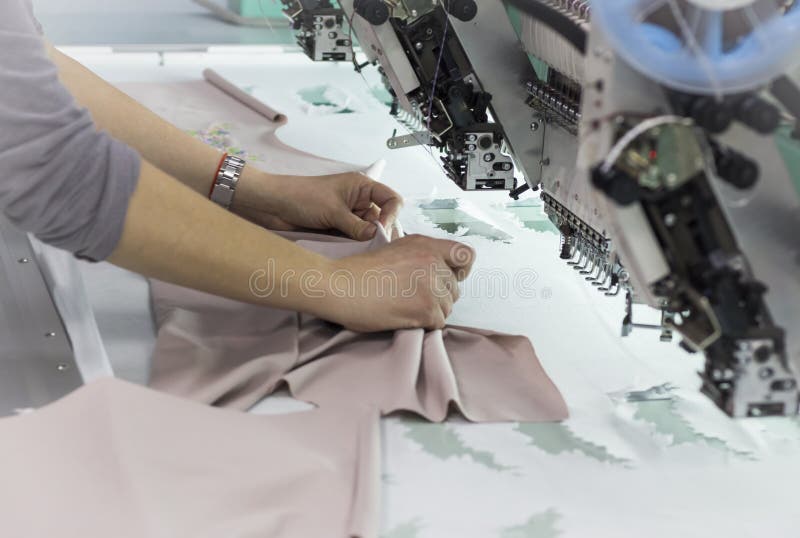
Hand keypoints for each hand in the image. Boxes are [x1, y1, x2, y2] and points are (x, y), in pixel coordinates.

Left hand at [233, 170, 402, 239]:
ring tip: (363, 251)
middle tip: (377, 247)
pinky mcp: (340, 229)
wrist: (274, 206)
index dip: (391, 215)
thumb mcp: (334, 212)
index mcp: (362, 187)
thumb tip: (377, 237)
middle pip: (382, 219)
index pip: (391, 200)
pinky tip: (354, 253)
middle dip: (381, 232)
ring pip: (369, 232)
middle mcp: (359, 201)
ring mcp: (350, 216)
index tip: (381, 230)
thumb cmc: (302, 197)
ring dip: (367, 242)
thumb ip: (358, 227)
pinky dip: (356, 246)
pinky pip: (355, 240)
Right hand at [312, 235, 475, 331]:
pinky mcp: (426, 308)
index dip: (460, 270)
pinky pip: (438, 323)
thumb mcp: (396, 249)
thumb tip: (437, 272)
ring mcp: (431, 285)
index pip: (466, 256)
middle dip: (438, 297)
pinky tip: (403, 316)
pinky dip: (424, 325)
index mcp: (426, 245)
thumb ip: (421, 256)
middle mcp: (433, 262)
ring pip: (447, 308)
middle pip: (454, 288)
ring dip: (430, 313)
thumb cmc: (360, 271)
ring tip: (404, 307)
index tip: (447, 278)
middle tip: (412, 298)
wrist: (341, 285)